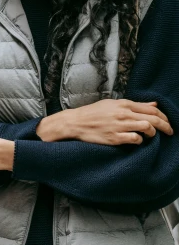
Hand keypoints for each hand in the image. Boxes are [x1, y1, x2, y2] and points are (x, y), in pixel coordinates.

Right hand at [37, 99, 172, 144]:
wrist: (75, 122)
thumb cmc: (93, 113)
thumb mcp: (113, 104)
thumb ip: (134, 104)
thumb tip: (154, 103)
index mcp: (124, 104)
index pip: (152, 109)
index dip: (163, 116)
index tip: (167, 122)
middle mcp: (123, 114)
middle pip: (153, 119)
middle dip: (165, 126)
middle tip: (170, 132)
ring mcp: (119, 126)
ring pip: (147, 128)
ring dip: (152, 133)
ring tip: (151, 136)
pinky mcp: (114, 138)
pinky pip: (135, 139)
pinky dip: (139, 140)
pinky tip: (136, 140)